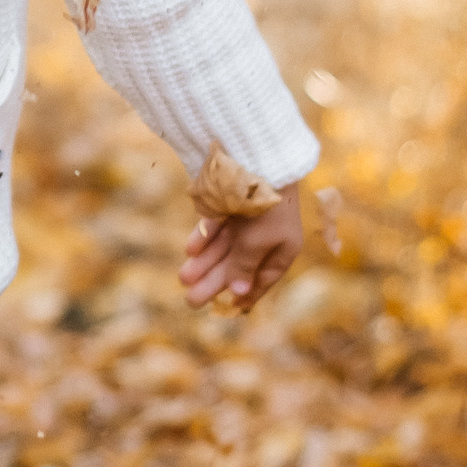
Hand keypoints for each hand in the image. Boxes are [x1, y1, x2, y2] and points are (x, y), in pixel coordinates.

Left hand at [181, 182, 302, 313]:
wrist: (258, 157)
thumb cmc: (264, 206)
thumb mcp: (257, 242)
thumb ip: (244, 267)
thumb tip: (239, 292)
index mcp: (284, 246)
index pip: (263, 277)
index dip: (246, 293)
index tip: (227, 309)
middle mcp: (267, 233)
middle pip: (238, 264)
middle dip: (214, 281)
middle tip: (191, 301)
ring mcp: (247, 217)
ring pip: (224, 246)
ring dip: (205, 263)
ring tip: (183, 278)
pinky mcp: (230, 203)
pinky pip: (217, 225)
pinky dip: (204, 237)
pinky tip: (190, 251)